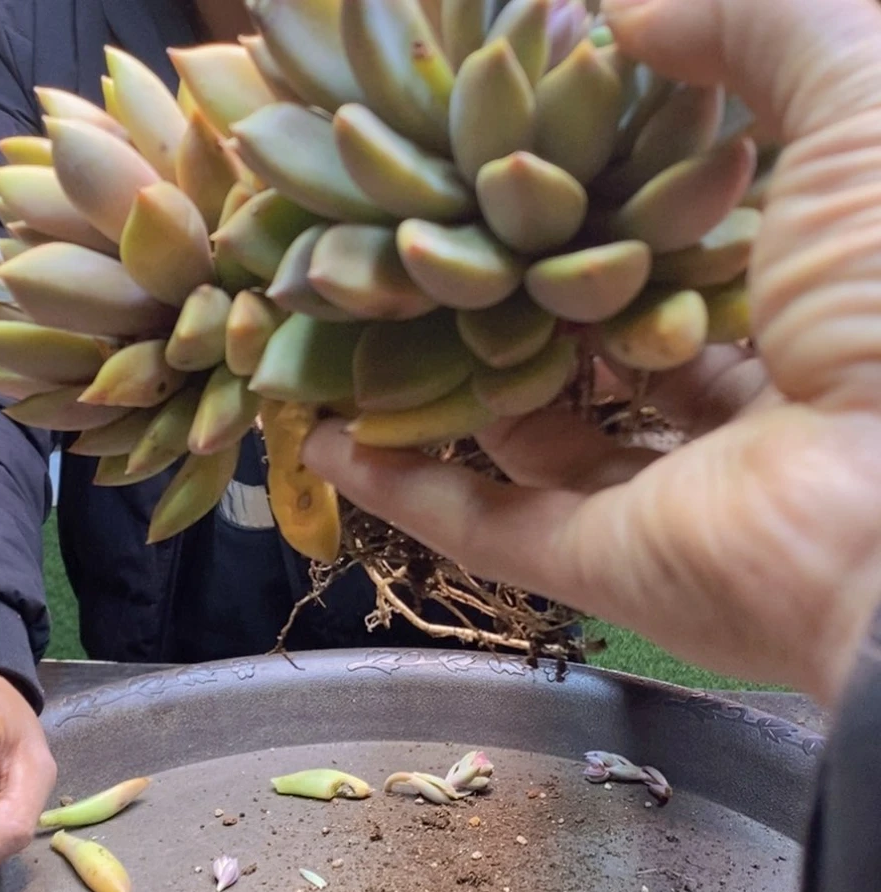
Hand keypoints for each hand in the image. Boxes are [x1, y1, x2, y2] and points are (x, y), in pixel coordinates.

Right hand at [303, 0, 880, 708]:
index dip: (591, 208)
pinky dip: (405, 490)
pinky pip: (484, 527)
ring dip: (446, 395)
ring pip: (531, 443)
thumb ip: (761, 26)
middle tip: (413, 254)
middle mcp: (731, 414)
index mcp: (801, 312)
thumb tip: (628, 10)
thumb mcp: (861, 94)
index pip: (672, 256)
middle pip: (591, 353)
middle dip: (506, 305)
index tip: (507, 161)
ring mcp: (661, 502)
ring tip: (354, 338)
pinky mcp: (604, 568)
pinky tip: (331, 441)